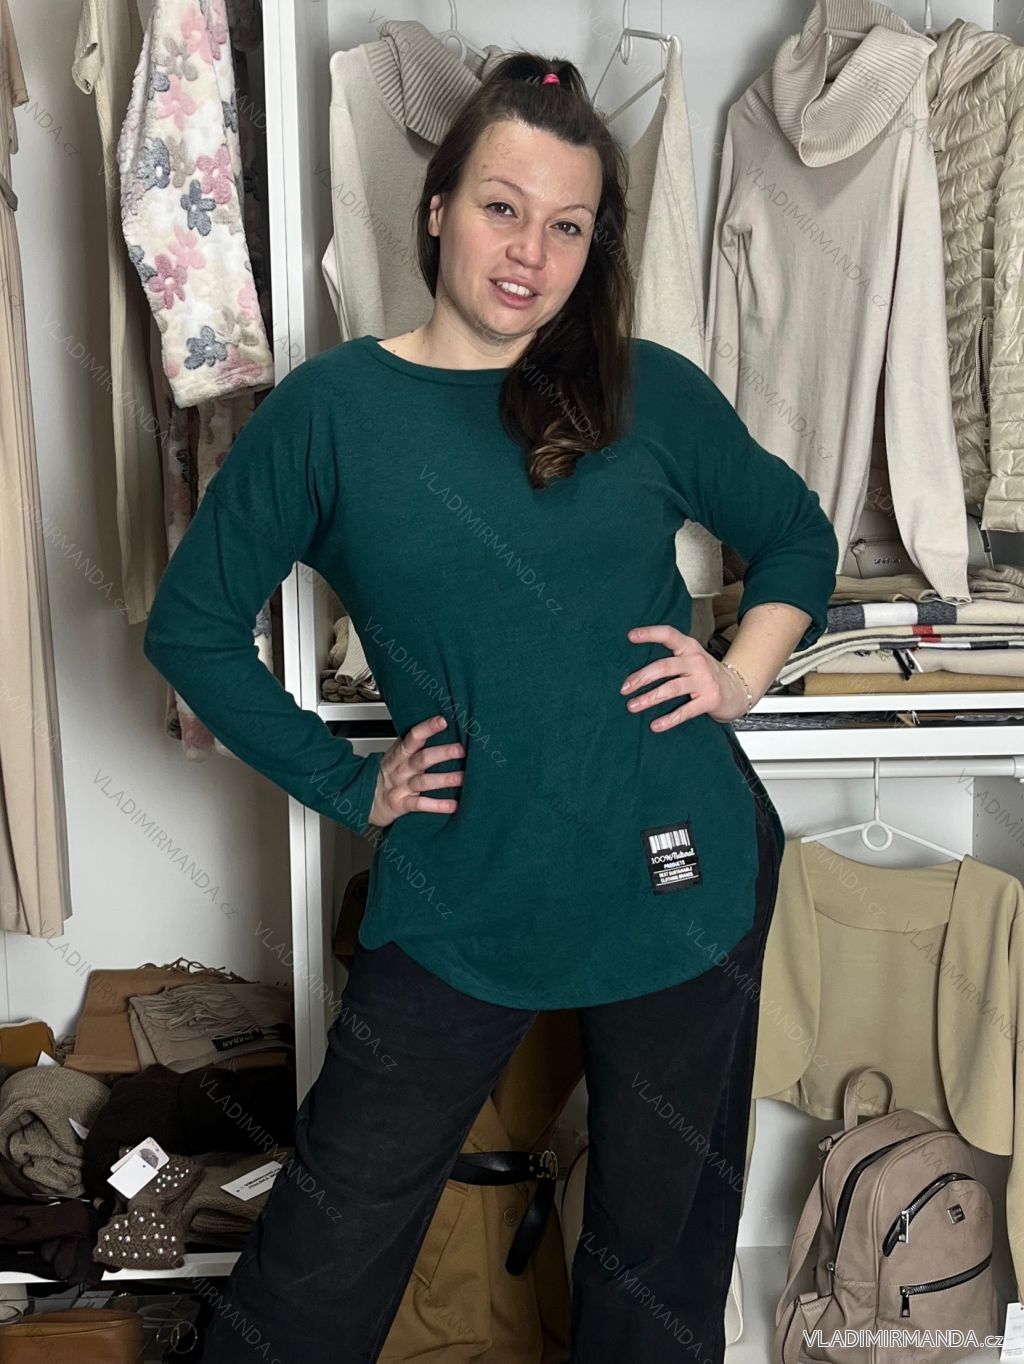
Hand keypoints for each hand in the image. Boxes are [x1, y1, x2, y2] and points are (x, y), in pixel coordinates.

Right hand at [369, 715, 464, 829]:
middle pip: (422, 759)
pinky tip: (452, 805)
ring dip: (443, 779)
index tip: (443, 721)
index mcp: (400, 753)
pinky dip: (436, 806)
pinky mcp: (401, 804)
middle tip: (461, 750)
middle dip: (442, 753)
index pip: (413, 737)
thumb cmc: (389, 773)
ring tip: (462, 777)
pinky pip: (419, 804)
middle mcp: (401, 769)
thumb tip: (441, 725)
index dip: (427, 728)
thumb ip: (414, 743)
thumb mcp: (397, 755)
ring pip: (423, 782)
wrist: (367, 798)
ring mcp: (401, 787)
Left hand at [620, 624, 751, 727]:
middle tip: (624, 688)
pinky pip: (686, 711)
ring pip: (671, 689)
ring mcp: (704, 680)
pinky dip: (669, 719)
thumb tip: (634, 670)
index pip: (669, 635)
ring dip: (649, 698)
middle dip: (642, 677)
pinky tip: (655, 725)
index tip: (630, 636)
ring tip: (632, 706)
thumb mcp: (691, 659)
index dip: (650, 633)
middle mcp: (696, 661)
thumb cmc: (705, 674)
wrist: (737, 689)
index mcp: (689, 647)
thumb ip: (670, 658)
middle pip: (664, 667)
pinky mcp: (710, 700)